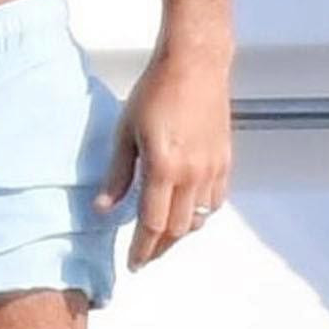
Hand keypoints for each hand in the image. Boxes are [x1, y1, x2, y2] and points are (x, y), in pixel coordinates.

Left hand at [96, 43, 231, 267]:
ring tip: (161, 237)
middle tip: (144, 257)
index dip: (142, 250)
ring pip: (199, 218)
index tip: (133, 263)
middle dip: (159, 248)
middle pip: (177, 229)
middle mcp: (193, 175)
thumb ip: (116, 175)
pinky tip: (186, 212)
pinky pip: (215, 201)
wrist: (195, 64)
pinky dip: (200, 213)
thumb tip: (103, 208)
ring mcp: (213, 169)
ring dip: (179, 232)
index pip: (152, 225)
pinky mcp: (225, 160)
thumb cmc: (155, 91)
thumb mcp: (125, 133)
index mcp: (164, 169)